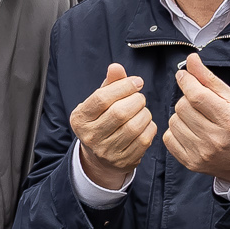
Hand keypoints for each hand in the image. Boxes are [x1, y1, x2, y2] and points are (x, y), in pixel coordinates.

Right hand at [70, 63, 154, 189]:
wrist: (100, 157)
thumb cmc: (102, 120)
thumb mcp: (100, 101)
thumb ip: (110, 83)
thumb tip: (116, 67)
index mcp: (80, 118)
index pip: (102, 98)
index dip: (124, 86)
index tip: (137, 82)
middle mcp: (90, 137)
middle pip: (120, 112)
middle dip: (136, 100)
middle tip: (139, 97)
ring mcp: (106, 152)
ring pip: (134, 126)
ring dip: (144, 113)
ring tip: (142, 110)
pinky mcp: (123, 161)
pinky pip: (144, 139)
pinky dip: (149, 127)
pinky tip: (145, 124)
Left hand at [164, 54, 229, 183]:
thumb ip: (209, 79)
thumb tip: (191, 59)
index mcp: (229, 120)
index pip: (196, 96)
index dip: (186, 81)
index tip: (183, 75)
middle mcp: (215, 139)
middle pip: (182, 107)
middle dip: (187, 100)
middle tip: (199, 104)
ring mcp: (202, 153)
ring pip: (174, 121)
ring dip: (181, 116)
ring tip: (196, 118)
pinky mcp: (190, 163)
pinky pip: (168, 138)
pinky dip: (176, 131)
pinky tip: (190, 131)